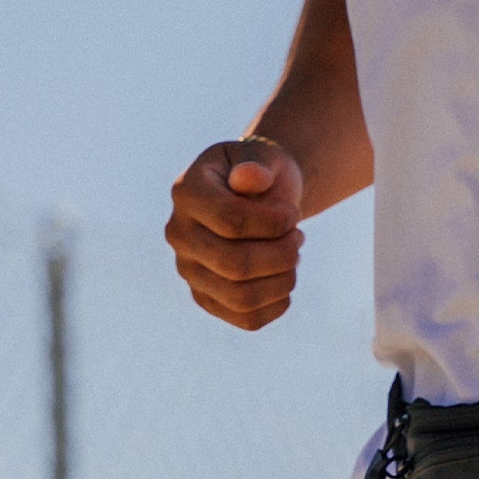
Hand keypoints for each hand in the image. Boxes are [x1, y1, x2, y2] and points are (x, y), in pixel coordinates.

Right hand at [165, 137, 305, 330]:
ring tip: (294, 257)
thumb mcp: (264, 159)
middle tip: (299, 238)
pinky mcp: (207, 299)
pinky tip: (285, 280)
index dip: (274, 222)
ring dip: (284, 280)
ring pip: (242, 297)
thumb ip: (258, 165)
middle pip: (235, 264)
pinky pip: (248, 319)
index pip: (231, 221)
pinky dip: (278, 304)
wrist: (257, 200)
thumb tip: (249, 177)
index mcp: (186, 193)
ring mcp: (190, 271)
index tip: (292, 213)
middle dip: (283, 254)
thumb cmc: (263, 177)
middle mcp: (179, 235)